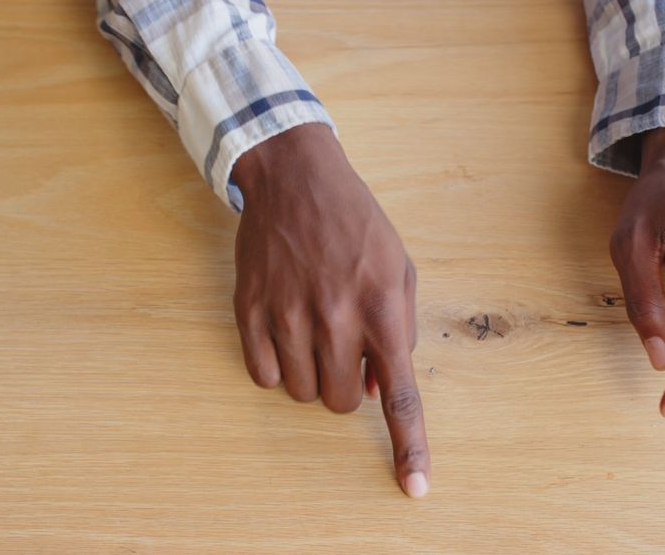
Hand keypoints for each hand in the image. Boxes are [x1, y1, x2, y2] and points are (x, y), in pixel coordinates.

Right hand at [231, 123, 428, 496]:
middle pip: (341, 401)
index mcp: (381, 305)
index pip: (398, 393)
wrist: (295, 177)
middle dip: (348, 387)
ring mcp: (287, 313)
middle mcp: (335, 315)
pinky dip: (276, 367)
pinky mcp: (250, 309)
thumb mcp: (398, 268)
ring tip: (314, 334)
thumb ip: (398, 330)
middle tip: (345, 350)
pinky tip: (285, 333)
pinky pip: (261, 375)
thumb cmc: (356, 224)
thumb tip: (379, 385)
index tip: (414, 486)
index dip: (408, 445)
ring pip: (300, 392)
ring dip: (312, 377)